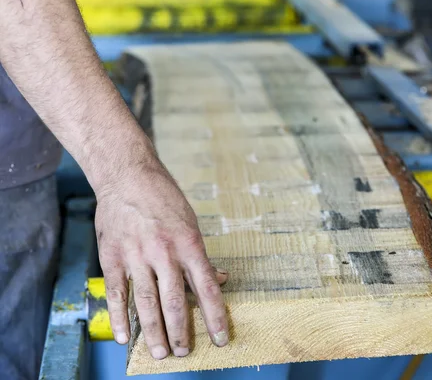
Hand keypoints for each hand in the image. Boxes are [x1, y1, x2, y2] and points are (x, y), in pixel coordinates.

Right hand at [95, 161, 228, 358]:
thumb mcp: (191, 223)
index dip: (215, 316)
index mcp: (189, 244)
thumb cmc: (164, 200)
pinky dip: (120, 317)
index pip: (207, 288)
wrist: (127, 177)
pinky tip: (126, 337)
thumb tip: (220, 279)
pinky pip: (116, 293)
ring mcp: (136, 256)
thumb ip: (201, 256)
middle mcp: (164, 252)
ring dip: (154, 331)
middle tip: (184, 352)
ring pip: (146, 302)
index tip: (220, 338)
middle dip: (181, 332)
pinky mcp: (112, 257)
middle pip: (175, 301)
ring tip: (161, 353)